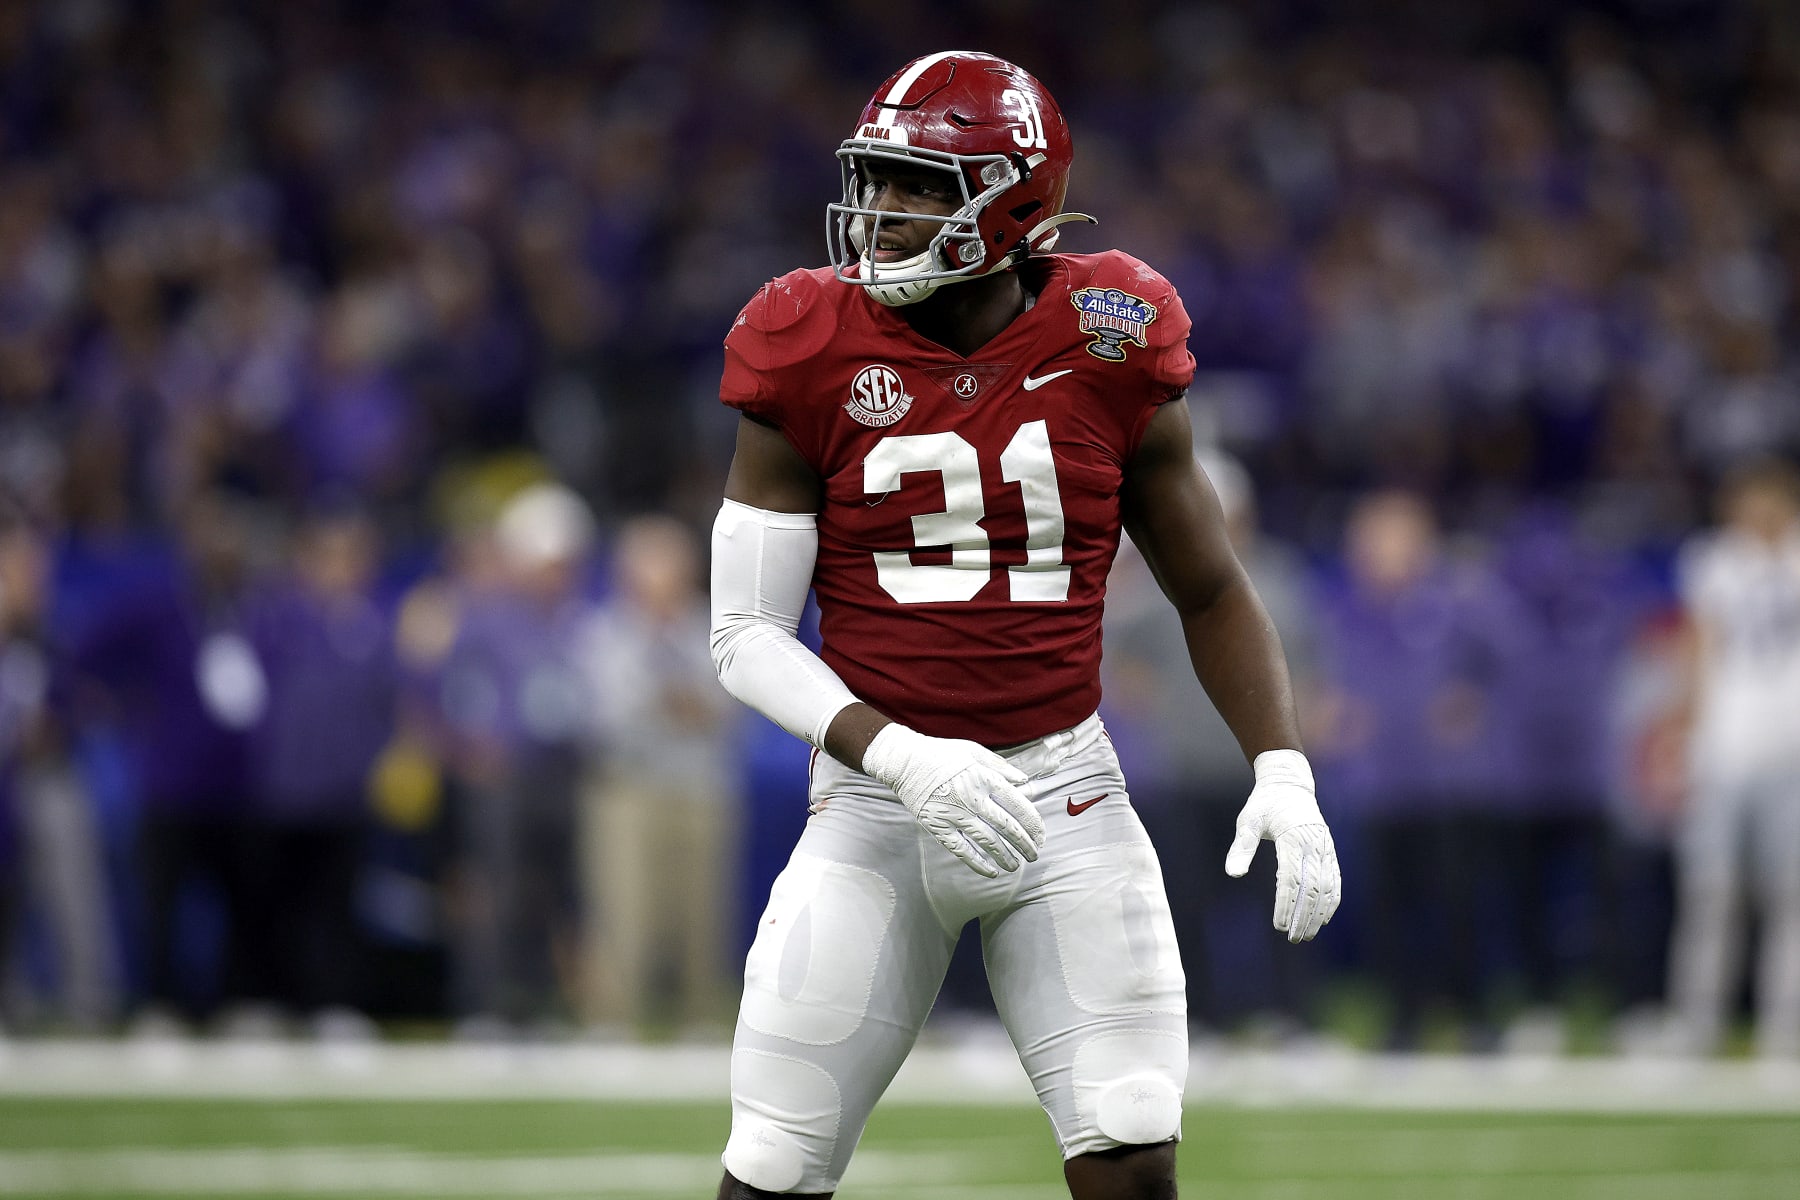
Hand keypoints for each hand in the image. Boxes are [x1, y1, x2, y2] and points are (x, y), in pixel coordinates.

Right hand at [861, 724, 1046, 876]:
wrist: (903, 760)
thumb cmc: (941, 754)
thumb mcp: (974, 751)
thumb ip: (1001, 767)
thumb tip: (1025, 782)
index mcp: (984, 778)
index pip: (1018, 805)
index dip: (1033, 823)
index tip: (1040, 835)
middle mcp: (972, 798)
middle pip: (1007, 827)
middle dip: (1024, 844)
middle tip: (1034, 855)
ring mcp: (954, 814)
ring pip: (987, 841)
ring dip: (1005, 856)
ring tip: (1015, 866)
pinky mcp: (938, 826)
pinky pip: (961, 850)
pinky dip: (977, 863)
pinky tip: (991, 872)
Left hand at [1224, 749, 1340, 942]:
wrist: (1289, 784)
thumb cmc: (1264, 804)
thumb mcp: (1248, 821)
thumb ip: (1241, 847)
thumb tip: (1234, 874)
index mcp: (1293, 839)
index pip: (1291, 879)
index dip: (1286, 904)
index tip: (1279, 925)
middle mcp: (1313, 845)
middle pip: (1312, 888)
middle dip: (1304, 916)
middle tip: (1293, 938)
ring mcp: (1325, 849)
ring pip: (1327, 887)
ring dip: (1318, 913)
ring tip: (1307, 934)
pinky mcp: (1329, 851)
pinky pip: (1335, 880)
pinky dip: (1331, 901)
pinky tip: (1323, 918)